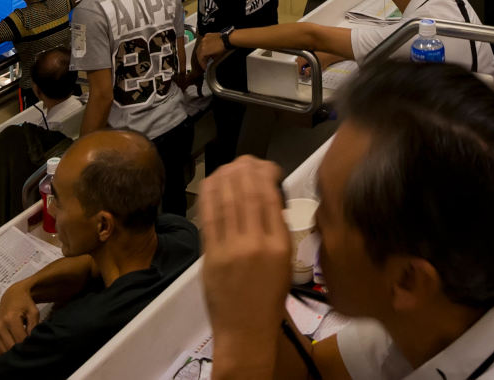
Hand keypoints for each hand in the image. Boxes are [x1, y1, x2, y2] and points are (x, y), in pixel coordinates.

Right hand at [0, 283, 41, 353]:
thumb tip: (32, 343)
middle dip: (21, 351)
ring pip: (3, 352)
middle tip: (29, 351)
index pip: (20, 341)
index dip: (29, 347)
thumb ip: (34, 327)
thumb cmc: (25, 304)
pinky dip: (5, 353)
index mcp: (10, 319)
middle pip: (10, 348)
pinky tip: (13, 349)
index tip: (35, 348)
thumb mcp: (34, 312)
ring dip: (12, 354)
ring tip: (21, 350)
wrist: (12, 296)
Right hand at [196, 33, 227, 66]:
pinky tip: (208, 48)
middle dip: (201, 58)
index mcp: (203, 50)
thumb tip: (210, 61)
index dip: (202, 64)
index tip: (205, 67)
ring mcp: (204, 39)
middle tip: (205, 63)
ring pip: (200, 47)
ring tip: (206, 56)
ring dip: (202, 52)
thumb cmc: (223, 47)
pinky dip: (204, 46)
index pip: (200, 59)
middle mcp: (202, 44)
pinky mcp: (207, 35)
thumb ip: (211, 60)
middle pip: (198, 53)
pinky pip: (203, 42)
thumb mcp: (217, 57)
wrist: (228, 39)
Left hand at [199, 158, 294, 353]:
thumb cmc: (268, 300)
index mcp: (279, 245)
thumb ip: (275, 232)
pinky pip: (209, 217)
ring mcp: (231, 249)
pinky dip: (210, 195)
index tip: (265, 167)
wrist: (246, 332)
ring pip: (227, 200)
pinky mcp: (210, 256)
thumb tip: (264, 200)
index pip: (270, 197)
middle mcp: (256, 243)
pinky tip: (213, 183)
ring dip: (227, 176)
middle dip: (245, 169)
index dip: (265, 174)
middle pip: (247, 192)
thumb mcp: (284, 264)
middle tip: (246, 161)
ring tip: (230, 166)